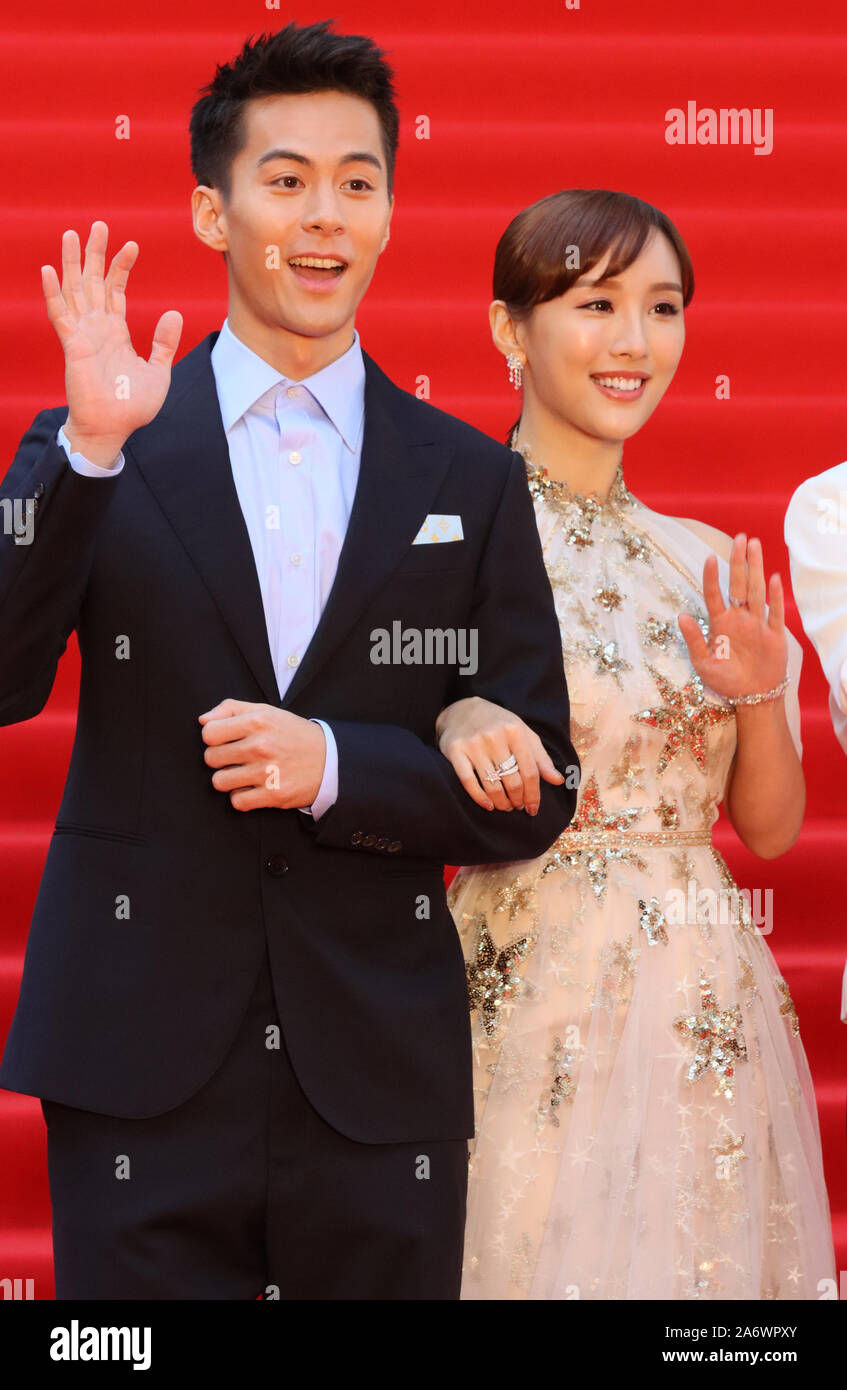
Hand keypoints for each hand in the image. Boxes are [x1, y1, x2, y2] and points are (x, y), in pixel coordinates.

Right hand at [42, 221, 182, 456]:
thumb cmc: (132, 405)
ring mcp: (82, 335)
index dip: (121, 267)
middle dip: (95, 253)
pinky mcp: (73, 346)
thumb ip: (164, 342)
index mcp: (115, 332)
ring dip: (72, 263)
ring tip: (71, 234)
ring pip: (74, 290)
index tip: (132, 245)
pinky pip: (60, 315)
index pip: (115, 290)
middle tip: (97, 225)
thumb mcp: (158, 370)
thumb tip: (173, 313)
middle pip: (93, 282)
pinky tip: (49, 270)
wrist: (114, 428)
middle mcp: (96, 328)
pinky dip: (53, 293)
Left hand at [198, 699, 325, 810]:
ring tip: (243, 774)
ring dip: (228, 780)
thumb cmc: (293, 735)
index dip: (213, 738)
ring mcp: (267, 772)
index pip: (209, 732)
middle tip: (236, 759)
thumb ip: (231, 709)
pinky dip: (242, 797)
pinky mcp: (273, 795)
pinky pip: (237, 801)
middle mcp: (261, 745)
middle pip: (210, 758)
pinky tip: (253, 788)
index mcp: (258, 721)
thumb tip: (203, 720)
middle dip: (220, 759)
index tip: (225, 741)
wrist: (330, 760)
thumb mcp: (267, 712)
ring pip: (219, 782)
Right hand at [435, 695, 564, 813]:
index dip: (533, 795)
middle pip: (512, 781)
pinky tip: (488, 805)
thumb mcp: (523, 734)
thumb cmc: (498, 724)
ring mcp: (473, 744)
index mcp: (515, 730)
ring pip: (492, 784)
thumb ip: (541, 757)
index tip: (533, 809)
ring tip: (505, 807)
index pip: (530, 771)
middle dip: (517, 800)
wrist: (461, 709)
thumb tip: (558, 781)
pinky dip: (480, 798)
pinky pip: (468, 781)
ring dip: (501, 802)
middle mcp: (494, 736)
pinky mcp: (455, 751)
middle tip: (517, 807)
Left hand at [678, 534, 787, 698]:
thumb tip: (681, 616)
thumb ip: (694, 640)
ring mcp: (757, 624)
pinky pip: (775, 612)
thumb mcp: (703, 663)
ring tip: (755, 545)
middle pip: (738, 584)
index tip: (709, 557)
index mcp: (720, 623)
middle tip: (740, 537)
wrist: (752, 697)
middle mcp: (739, 619)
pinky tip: (774, 578)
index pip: (714, 594)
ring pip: (756, 591)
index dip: (711, 577)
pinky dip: (775, 596)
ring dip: (756, 569)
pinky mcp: (774, 634)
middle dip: (738, 561)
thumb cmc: (725, 681)